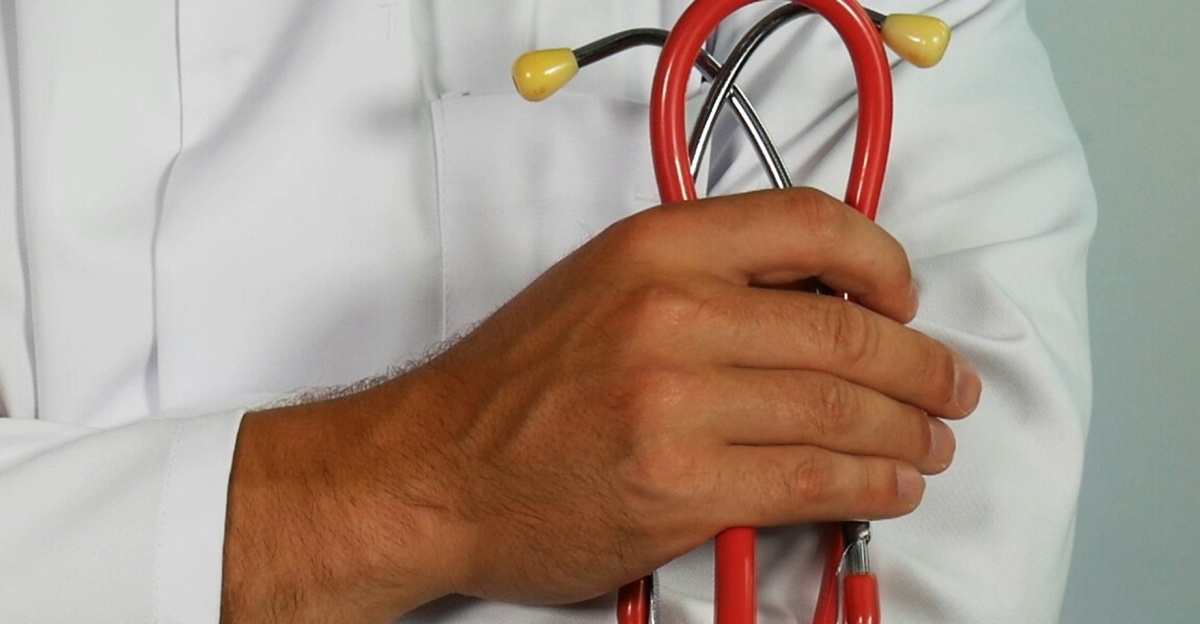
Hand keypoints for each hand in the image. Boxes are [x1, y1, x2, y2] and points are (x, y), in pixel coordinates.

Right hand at [222, 188, 980, 623]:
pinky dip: (870, 483)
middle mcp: (670, 313)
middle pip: (845, 328)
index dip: (882, 261)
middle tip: (947, 386)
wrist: (433, 468)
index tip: (906, 296)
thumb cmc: (510, 385)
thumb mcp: (600, 286)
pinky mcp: (682, 487)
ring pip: (842, 408)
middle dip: (920, 365)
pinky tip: (888, 483)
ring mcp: (677, 403)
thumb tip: (810, 299)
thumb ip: (700, 277)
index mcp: (654, 248)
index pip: (810, 224)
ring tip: (930, 442)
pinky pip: (813, 480)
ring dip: (907, 430)